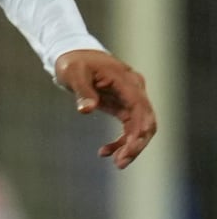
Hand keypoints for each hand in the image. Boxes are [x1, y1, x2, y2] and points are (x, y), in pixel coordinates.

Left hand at [53, 49, 155, 168]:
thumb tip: (87, 110)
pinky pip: (129, 127)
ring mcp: (130, 98)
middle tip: (121, 163)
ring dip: (130, 146)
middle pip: (146, 120)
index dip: (139, 128)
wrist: (72, 55)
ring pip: (140, 127)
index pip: (140, 106)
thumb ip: (82, 91)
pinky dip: (120, 141)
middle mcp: (134, 90)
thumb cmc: (73, 62)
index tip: (131, 147)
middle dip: (137, 143)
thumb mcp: (73, 73)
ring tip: (117, 163)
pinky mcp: (123, 106)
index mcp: (126, 80)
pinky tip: (104, 152)